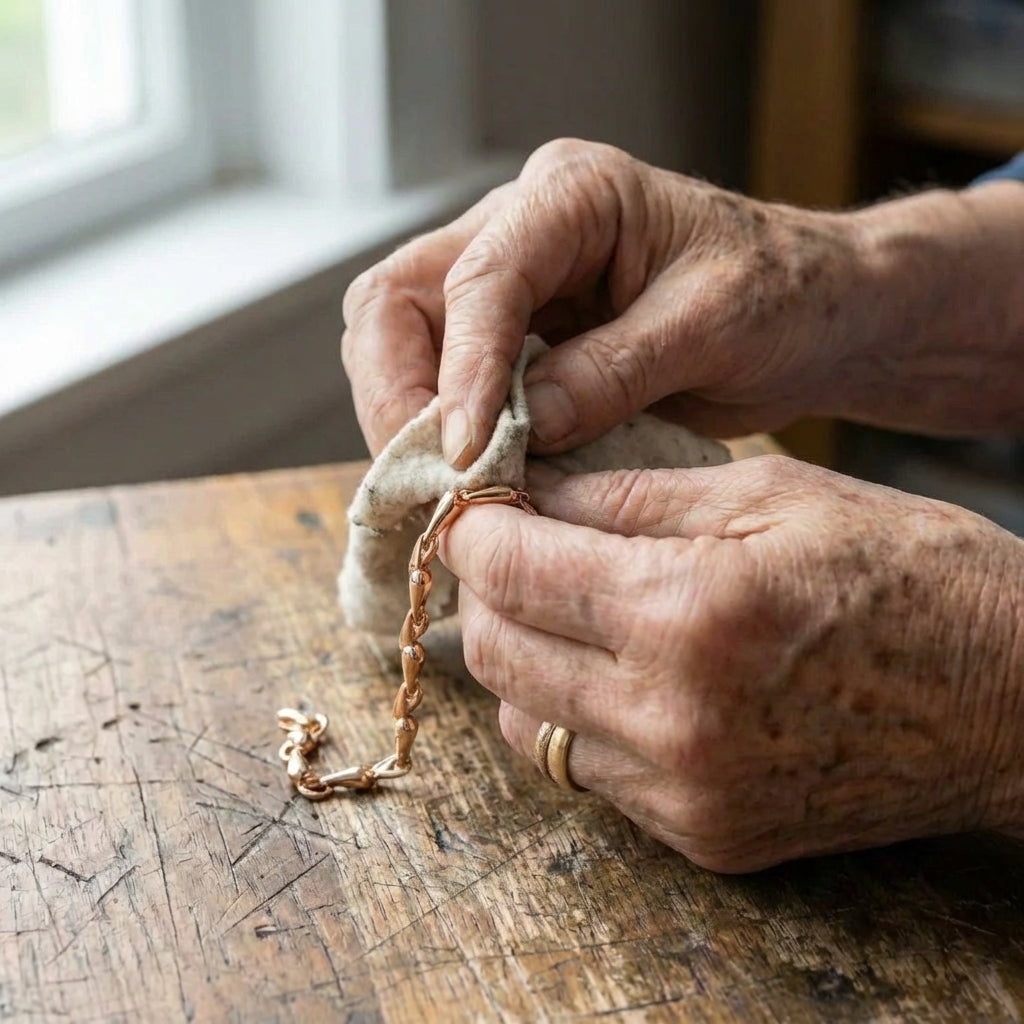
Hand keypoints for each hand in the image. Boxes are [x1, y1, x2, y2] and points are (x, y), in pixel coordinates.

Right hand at [342, 139, 875, 464]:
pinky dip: (444, 435)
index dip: (459, 372)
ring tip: (448, 489)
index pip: (477, 279)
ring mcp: (514, 286)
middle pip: (399, 300)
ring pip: (404, 343)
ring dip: (412, 420)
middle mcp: (523, 229)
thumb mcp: (713, 326)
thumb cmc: (786, 297)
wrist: (817, 314)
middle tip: (431, 478)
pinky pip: (446, 382)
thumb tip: (519, 429)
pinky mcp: (519, 340)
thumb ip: (614, 371)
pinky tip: (469, 481)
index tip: (465, 456)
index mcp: (573, 195)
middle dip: (399, 394)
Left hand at [438, 455, 1023, 871]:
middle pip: (496, 653)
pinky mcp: (704, 839)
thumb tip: (533, 493)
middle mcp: (673, 718)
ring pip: (526, 722)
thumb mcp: (771, 494)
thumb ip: (632, 495)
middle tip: (514, 550)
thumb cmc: (909, 573)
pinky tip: (617, 672)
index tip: (473, 507)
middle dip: (487, 591)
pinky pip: (587, 773)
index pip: (513, 570)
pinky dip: (575, 716)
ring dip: (523, 658)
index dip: (474, 529)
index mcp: (691, 611)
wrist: (1012, 702)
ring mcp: (686, 794)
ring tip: (566, 610)